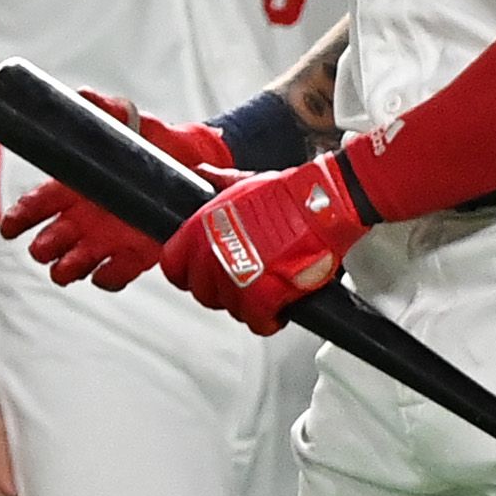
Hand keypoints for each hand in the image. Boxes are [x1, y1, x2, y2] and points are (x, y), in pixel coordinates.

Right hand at [0, 97, 231, 288]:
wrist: (189, 159)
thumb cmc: (148, 140)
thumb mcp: (125, 117)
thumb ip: (103, 106)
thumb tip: (82, 95)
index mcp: (72, 187)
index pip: (35, 206)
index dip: (18, 218)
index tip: (10, 227)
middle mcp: (83, 218)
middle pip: (49, 242)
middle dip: (43, 248)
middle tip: (46, 246)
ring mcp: (106, 239)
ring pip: (74, 264)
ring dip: (67, 268)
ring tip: (67, 267)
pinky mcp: (133, 254)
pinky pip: (113, 276)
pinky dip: (107, 278)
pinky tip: (105, 273)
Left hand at [157, 153, 369, 335]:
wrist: (323, 205)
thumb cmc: (288, 194)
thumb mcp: (243, 183)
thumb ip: (218, 185)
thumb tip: (202, 173)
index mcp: (200, 229)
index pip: (172, 267)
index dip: (187, 275)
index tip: (199, 276)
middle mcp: (212, 255)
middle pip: (202, 293)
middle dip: (221, 292)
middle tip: (242, 284)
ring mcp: (236, 278)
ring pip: (230, 308)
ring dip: (247, 305)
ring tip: (265, 292)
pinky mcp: (264, 296)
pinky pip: (256, 321)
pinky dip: (267, 320)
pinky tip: (276, 311)